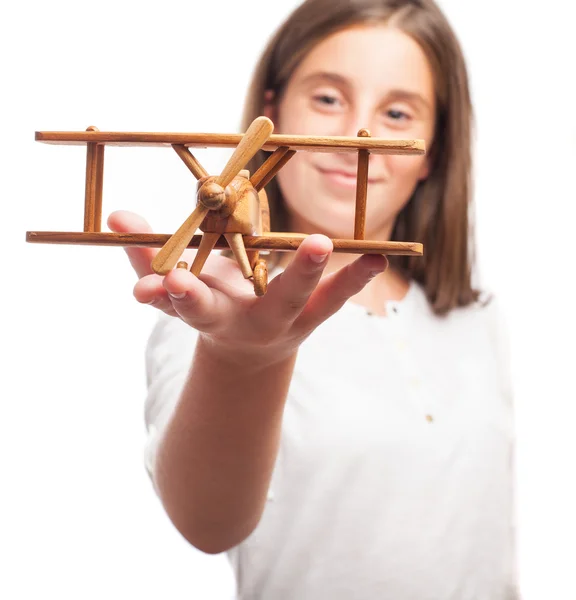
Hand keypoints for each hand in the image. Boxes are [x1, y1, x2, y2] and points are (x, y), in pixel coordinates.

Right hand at [107, 210, 387, 364]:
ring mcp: (289, 321)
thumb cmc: (208, 310)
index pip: (192, 306)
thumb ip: (146, 260)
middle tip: (311, 246)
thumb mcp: (174, 293)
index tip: (171, 281)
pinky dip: (355, 278)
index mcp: (212, 316)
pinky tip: (378, 257)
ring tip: (351, 249)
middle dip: (291, 280)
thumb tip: (116, 219)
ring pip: (312, 303)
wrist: (247, 353)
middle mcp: (255, 323)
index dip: (180, 295)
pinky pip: (335, 298)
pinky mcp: (312, 316)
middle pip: (268, 305)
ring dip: (327, 276)